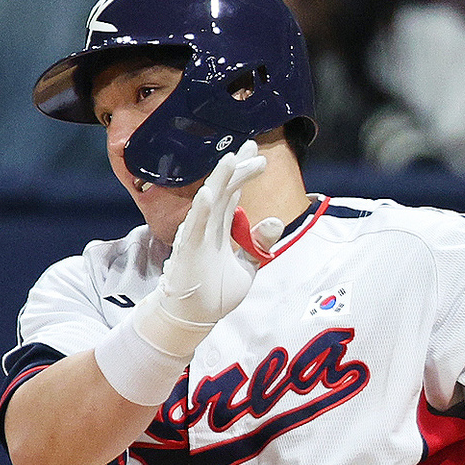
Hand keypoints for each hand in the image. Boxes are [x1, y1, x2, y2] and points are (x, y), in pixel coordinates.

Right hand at [134, 145, 266, 357]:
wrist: (193, 318)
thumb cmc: (215, 293)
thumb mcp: (247, 268)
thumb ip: (259, 245)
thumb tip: (276, 221)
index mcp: (220, 227)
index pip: (233, 193)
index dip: (245, 173)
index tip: (260, 157)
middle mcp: (207, 225)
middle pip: (224, 188)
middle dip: (238, 168)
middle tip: (254, 147)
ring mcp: (197, 235)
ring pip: (209, 201)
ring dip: (220, 180)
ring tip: (231, 158)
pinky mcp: (188, 250)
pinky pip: (194, 226)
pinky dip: (201, 209)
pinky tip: (208, 192)